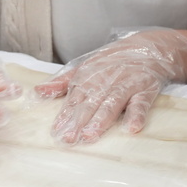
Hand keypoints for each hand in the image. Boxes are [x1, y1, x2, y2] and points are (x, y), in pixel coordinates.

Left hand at [36, 29, 186, 143]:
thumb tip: (38, 92)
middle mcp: (105, 82)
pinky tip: (131, 128)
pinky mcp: (145, 90)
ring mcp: (126, 86)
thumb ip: (62, 82)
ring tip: (91, 135)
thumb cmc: (113, 61)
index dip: (64, 116)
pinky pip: (141, 104)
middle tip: (68, 138)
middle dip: (78, 121)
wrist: (147, 48)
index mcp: (88, 78)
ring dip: (101, 120)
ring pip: (112, 104)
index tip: (55, 131)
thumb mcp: (85, 67)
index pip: (74, 100)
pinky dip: (137, 115)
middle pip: (90, 104)